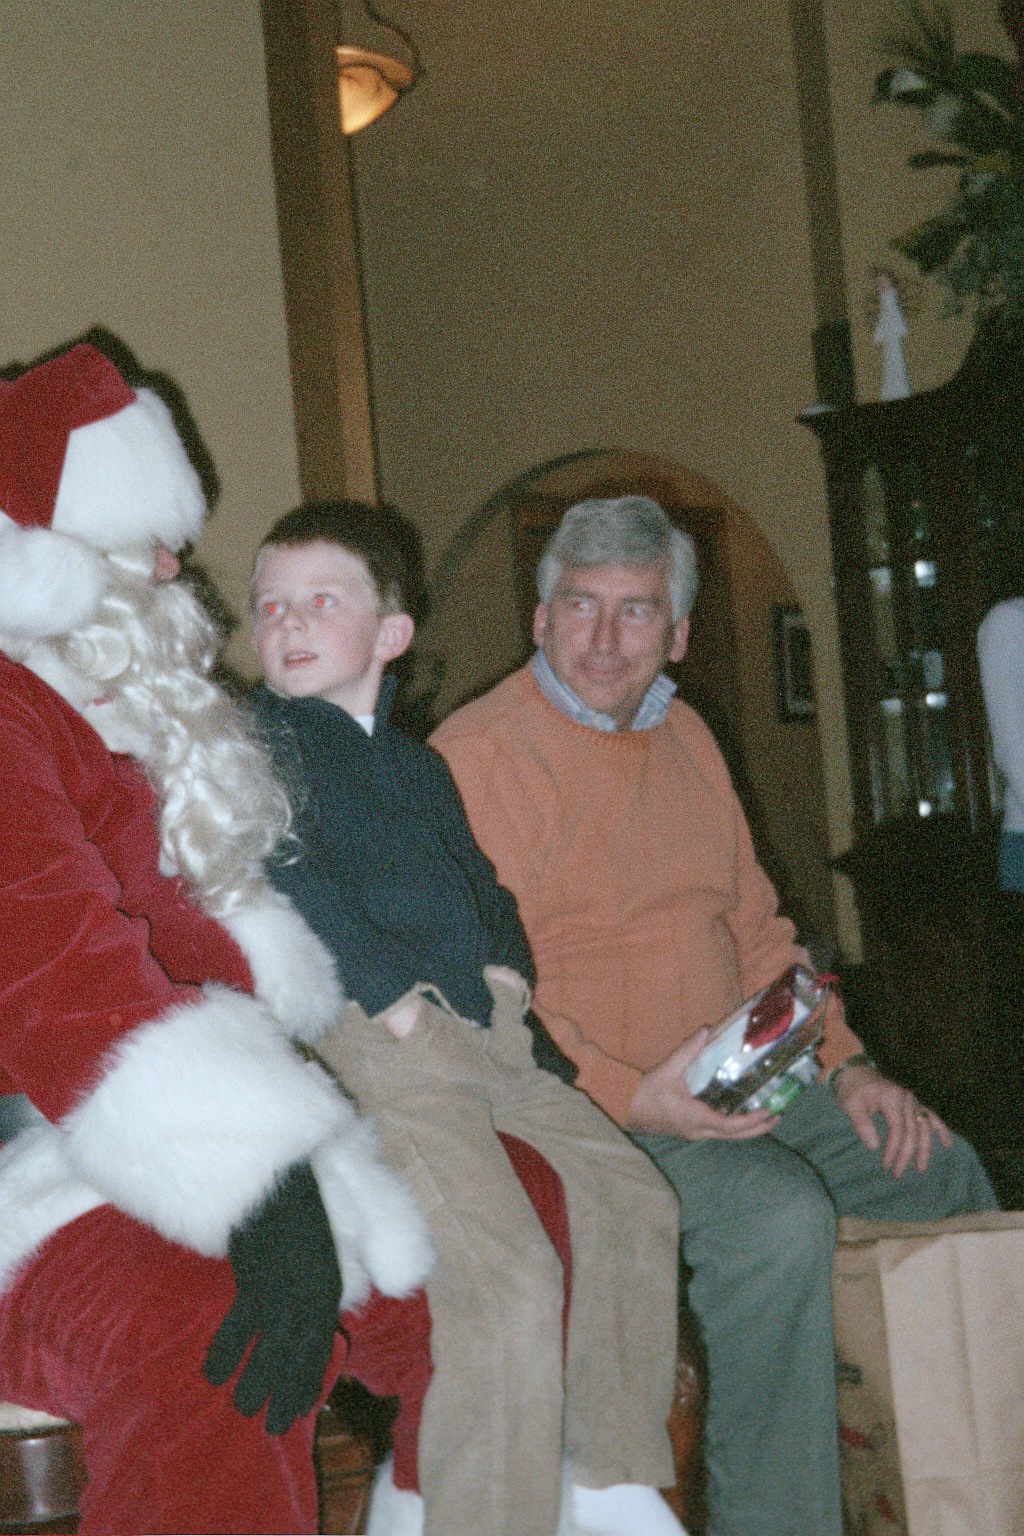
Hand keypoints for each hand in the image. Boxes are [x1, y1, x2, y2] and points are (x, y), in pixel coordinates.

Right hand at [204, 1160, 341, 1434]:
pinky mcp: (255, 1280)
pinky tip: (213, 1375)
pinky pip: (239, 1325)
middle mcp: (311, 1294)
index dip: (309, 1377)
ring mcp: (283, 1289)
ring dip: (255, 1382)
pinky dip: (226, 1351)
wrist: (279, 1171)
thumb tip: (303, 1304)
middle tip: (272, 1428)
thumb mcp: (316, 1243)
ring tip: (243, 1410)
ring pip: (270, 1349)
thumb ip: (309, 1276)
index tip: (300, 1405)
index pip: (319, 1344)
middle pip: (297, 1355)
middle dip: (284, 1392)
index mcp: (328, 1284)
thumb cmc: (297, 1200)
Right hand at [626, 1030, 778, 1141]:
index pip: (730, 1125)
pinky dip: (734, 1126)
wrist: (624, 1108)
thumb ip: (688, 1050)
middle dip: (758, 1127)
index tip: (769, 1111)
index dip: (752, 1119)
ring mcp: (694, 1133)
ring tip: (765, 1116)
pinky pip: (718, 1132)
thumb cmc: (644, 1092)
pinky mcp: (690, 1130)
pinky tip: (740, 1114)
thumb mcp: (667, 1069)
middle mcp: (698, 1130)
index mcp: (695, 1117)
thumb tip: (707, 1030)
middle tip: (777, 1115)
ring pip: (728, 1136)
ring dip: (748, 1128)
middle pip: (735, 1136)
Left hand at [833, 1061, 952, 1176]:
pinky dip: (939, 1128)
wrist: (854, 1069)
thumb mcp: (850, 1105)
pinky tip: (947, 1143)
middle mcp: (907, 1097)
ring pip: (924, 1125)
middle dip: (907, 1154)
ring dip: (925, 1147)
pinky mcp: (913, 1100)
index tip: (886, 1165)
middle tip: (898, 1173)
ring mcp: (912, 1098)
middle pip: (912, 1130)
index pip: (898, 1128)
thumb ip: (862, 1125)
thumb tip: (874, 1147)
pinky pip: (930, 1115)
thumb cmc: (851, 1088)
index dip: (894, 1148)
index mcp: (892, 1097)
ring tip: (922, 1167)